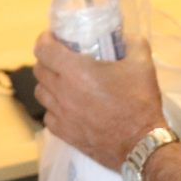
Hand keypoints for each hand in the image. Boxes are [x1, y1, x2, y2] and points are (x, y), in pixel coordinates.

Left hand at [33, 32, 166, 169]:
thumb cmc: (139, 102)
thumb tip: (124, 37)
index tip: (53, 36)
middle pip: (39, 70)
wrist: (140, 144)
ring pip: (40, 93)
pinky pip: (48, 115)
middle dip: (47, 60)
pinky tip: (68, 106)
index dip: (45, 39)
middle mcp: (62, 91)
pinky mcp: (63, 133)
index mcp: (75, 71)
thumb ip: (133, 43)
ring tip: (64, 82)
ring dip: (48, 84)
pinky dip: (54, 108)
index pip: (43, 49)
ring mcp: (61, 115)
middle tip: (63, 58)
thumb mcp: (142, 63)